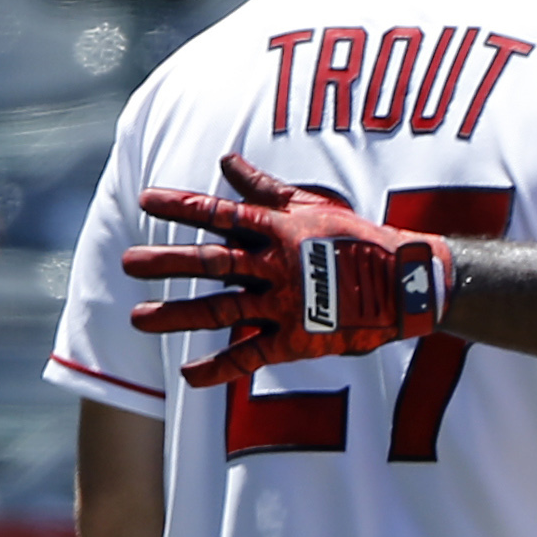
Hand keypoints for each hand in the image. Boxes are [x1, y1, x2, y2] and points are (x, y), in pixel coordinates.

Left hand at [125, 154, 452, 385]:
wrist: (409, 286)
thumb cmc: (361, 240)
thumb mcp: (313, 208)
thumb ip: (265, 189)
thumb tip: (226, 161)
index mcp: (280, 230)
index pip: (222, 214)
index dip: (182, 207)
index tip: (145, 201)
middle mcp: (276, 266)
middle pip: (211, 262)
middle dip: (166, 262)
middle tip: (128, 263)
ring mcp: (285, 305)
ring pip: (220, 310)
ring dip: (177, 314)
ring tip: (139, 318)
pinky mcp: (298, 340)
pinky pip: (251, 356)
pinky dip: (220, 368)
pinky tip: (189, 375)